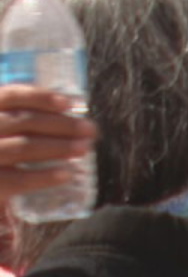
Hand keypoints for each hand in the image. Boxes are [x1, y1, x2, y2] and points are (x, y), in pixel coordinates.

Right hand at [0, 85, 95, 199]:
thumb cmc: (6, 148)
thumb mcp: (12, 129)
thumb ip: (32, 119)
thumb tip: (76, 117)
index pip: (10, 96)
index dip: (39, 97)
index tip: (69, 103)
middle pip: (23, 122)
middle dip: (60, 124)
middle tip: (89, 129)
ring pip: (23, 148)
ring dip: (58, 147)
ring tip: (84, 148)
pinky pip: (19, 180)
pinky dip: (44, 176)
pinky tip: (66, 175)